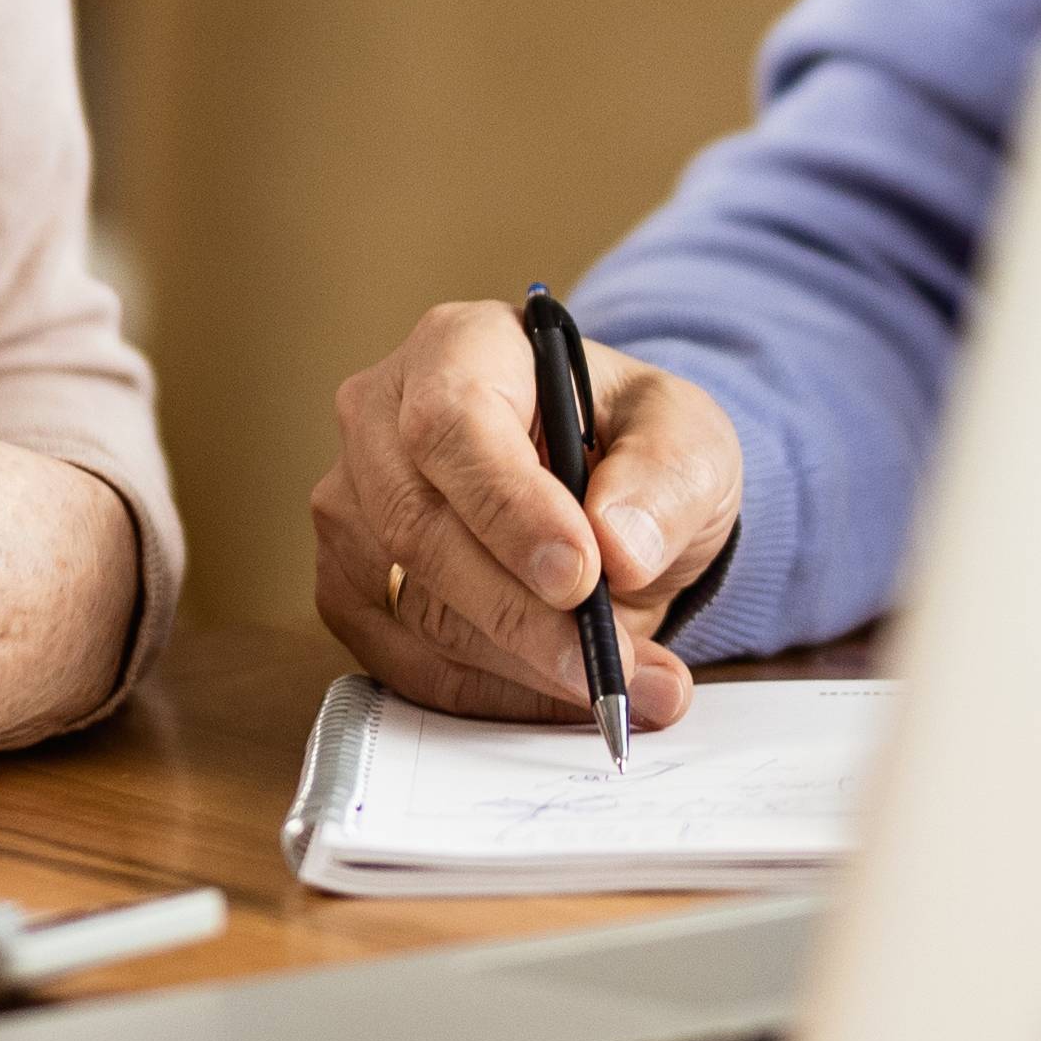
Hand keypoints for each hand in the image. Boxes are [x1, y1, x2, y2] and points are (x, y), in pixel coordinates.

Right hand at [308, 303, 739, 729]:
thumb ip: (666, 479)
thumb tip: (619, 546)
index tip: (581, 575)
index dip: (508, 508)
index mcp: (459, 346)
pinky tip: (561, 693)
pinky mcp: (351, 586)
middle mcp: (381, 416)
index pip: (451, 425)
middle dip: (518, 612)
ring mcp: (352, 505)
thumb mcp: (689, 437)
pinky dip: (491, 694)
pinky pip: (405, 661)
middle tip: (607, 664)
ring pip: (411, 605)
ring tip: (622, 685)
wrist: (605, 492)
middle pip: (417, 524)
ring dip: (519, 665)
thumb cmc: (632, 443)